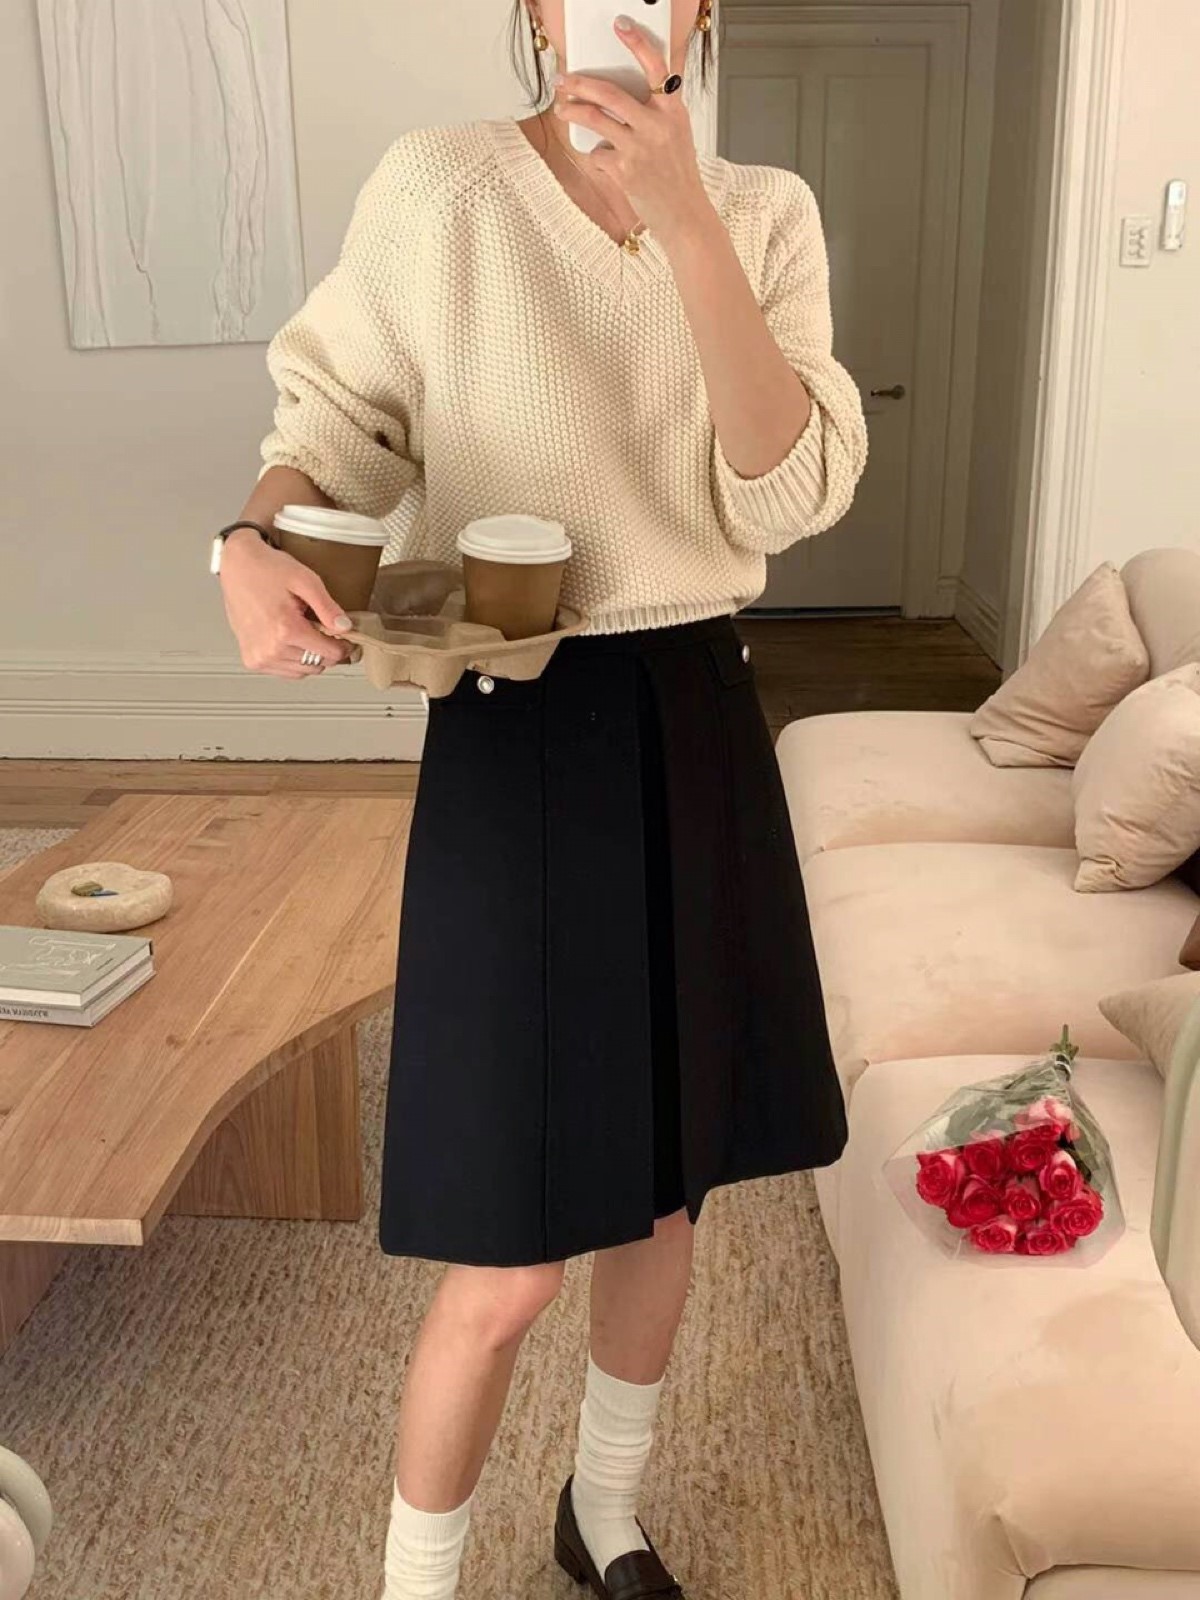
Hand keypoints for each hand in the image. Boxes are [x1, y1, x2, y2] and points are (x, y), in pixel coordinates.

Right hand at [218, 530, 355, 678]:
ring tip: (306, 632)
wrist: (238, 566)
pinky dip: (294, 661)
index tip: (349, 639)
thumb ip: (327, 607)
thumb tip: (345, 627)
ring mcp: (260, 657)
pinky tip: (292, 641)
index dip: (346, 646)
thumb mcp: (306, 581)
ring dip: (311, 657)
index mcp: (286, 630)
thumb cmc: (268, 569)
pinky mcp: (252, 660)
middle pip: (319, 664)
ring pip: (303, 671)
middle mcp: (271, 649)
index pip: (331, 654)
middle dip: (328, 650)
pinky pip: (286, 672)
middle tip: (326, 630)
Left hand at [552, 17, 712, 244]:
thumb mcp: (677, 133)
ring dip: (572, 111)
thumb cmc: (678, 175)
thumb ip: (658, 110)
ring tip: (562, 108)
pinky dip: (595, 153)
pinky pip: (598, 153)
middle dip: (580, 83)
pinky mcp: (625, 172)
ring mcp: (640, 149)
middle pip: (610, 93)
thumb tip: (629, 90)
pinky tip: (602, 157)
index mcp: (673, 111)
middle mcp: (657, 126)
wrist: (685, 215)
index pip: (657, 67)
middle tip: (563, 79)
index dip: (638, 43)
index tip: (620, 26)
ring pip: (595, 119)